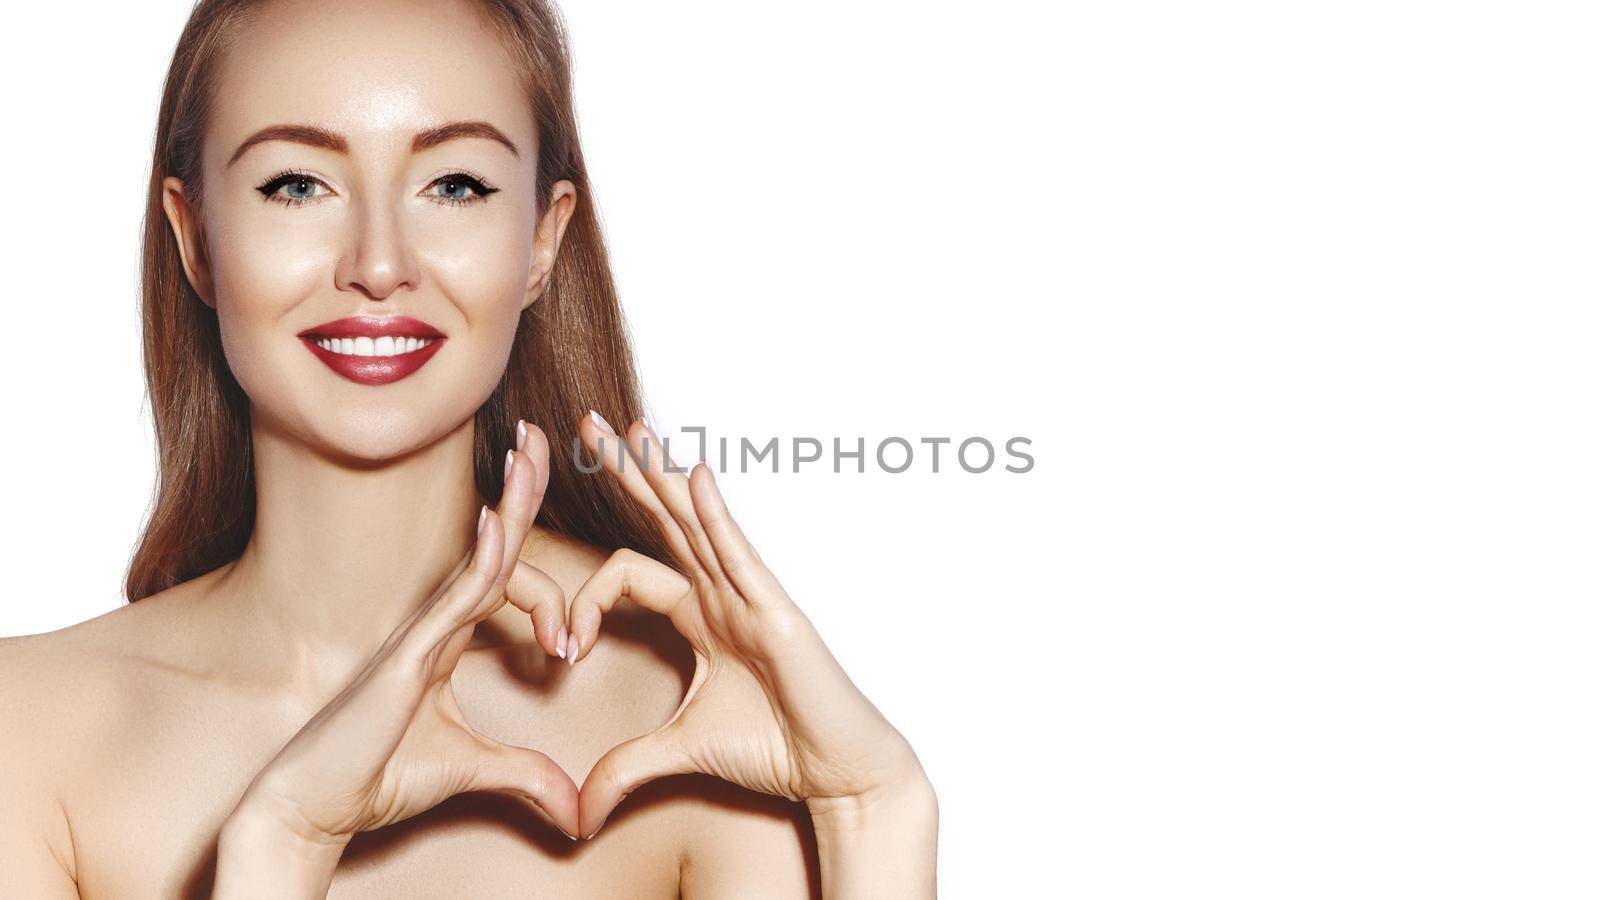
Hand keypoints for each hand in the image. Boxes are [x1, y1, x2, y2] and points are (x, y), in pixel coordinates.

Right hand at [230, 420, 580, 853]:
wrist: (314, 807)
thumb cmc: (375, 778)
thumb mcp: (472, 771)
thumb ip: (525, 776)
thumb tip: (574, 808)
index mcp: (447, 638)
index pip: (501, 572)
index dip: (531, 546)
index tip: (556, 523)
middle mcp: (435, 623)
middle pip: (489, 541)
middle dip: (517, 488)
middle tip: (540, 436)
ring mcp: (421, 632)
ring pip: (479, 555)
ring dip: (509, 502)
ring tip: (533, 450)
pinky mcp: (408, 653)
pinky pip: (455, 595)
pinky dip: (482, 557)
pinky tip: (501, 520)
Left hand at [568, 413, 931, 837]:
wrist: (837, 771)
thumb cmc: (776, 749)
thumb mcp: (681, 752)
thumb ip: (626, 768)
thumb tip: (577, 810)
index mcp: (701, 616)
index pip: (631, 577)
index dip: (586, 601)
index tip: (562, 651)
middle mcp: (722, 594)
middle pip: (663, 520)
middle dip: (623, 473)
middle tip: (584, 425)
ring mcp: (750, 597)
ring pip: (695, 523)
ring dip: (659, 474)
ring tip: (626, 430)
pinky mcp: (775, 612)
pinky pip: (738, 553)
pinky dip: (714, 514)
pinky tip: (691, 474)